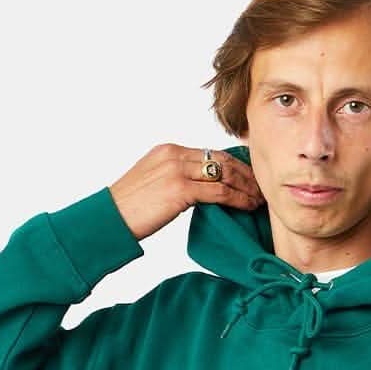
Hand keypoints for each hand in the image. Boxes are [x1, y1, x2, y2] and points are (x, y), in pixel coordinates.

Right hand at [109, 143, 264, 242]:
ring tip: (259, 198)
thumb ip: (176, 179)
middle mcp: (174, 155)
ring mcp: (177, 170)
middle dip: (245, 173)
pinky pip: (219, 192)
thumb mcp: (153, 183)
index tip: (248, 177)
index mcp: (168, 150)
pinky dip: (238, 199)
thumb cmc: (129, 209)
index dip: (233, 165)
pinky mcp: (180, 189)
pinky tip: (248, 206)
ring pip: (224, 174)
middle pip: (221, 159)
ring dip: (246, 186)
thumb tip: (199, 191)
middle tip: (261, 186)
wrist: (109, 219)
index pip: (210, 153)